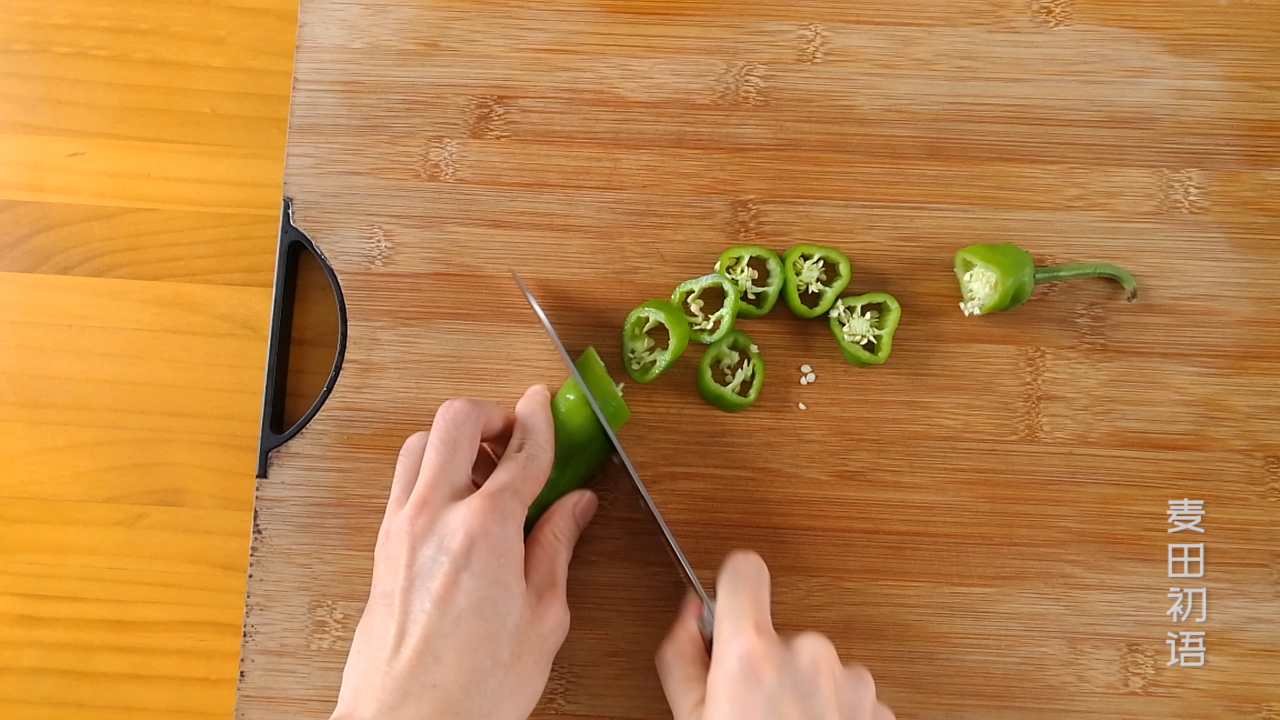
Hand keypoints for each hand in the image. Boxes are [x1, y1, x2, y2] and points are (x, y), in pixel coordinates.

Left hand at [331, 385, 598, 719]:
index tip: (547, 405)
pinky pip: (405, 481)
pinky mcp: (383, 548)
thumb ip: (555, 549)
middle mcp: (434, 516)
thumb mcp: (541, 618)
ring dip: (455, 439)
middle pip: (456, 421)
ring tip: (488, 467)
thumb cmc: (472, 690)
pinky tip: (459, 500)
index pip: (521, 450)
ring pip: (420, 443)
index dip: (540, 420)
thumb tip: (574, 509)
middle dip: (492, 414)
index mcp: (485, 530)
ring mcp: (401, 528)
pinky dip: (432, 469)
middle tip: (518, 433)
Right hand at [656, 551, 894, 719]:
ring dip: (804, 694)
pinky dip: (833, 715)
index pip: (744, 569)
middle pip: (780, 633)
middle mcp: (807, 655)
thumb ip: (681, 656)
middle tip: (751, 714)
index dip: (732, 586)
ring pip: (817, 667)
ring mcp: (851, 682)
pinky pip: (848, 695)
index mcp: (752, 654)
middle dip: (767, 665)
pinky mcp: (879, 708)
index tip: (730, 605)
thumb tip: (689, 614)